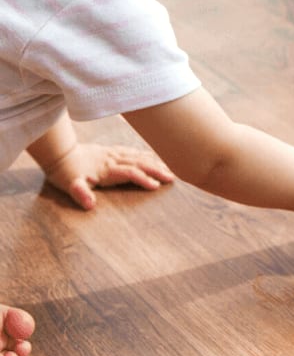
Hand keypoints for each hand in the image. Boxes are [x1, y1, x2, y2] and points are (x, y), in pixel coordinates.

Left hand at [42, 143, 173, 209]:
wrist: (59, 153)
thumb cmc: (65, 172)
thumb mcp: (70, 185)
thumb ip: (80, 193)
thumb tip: (90, 205)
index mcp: (107, 169)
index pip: (130, 173)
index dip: (144, 179)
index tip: (157, 186)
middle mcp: (114, 160)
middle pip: (140, 163)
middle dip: (157, 169)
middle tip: (172, 177)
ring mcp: (113, 154)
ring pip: (138, 156)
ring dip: (154, 162)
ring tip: (169, 168)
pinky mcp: (111, 151)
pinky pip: (133, 151)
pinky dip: (145, 154)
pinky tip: (151, 156)